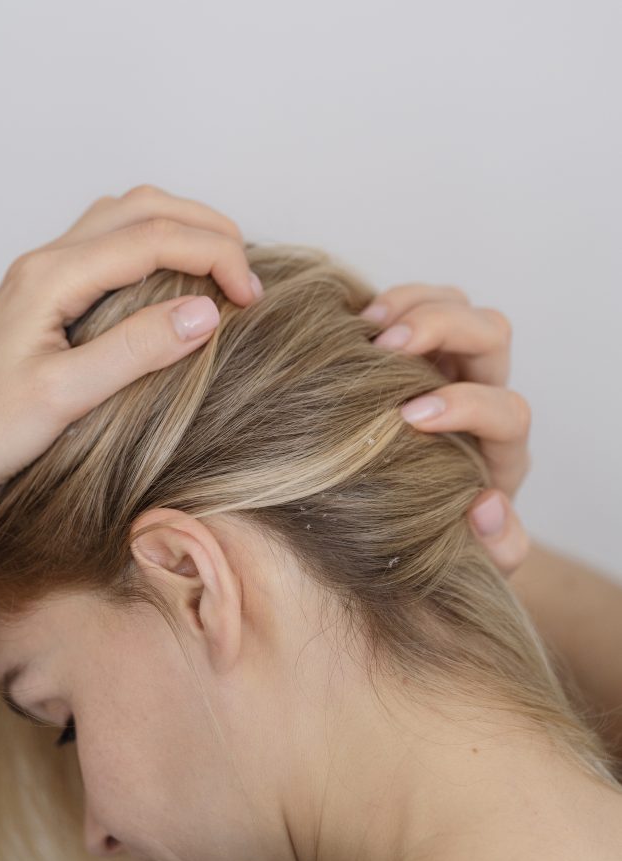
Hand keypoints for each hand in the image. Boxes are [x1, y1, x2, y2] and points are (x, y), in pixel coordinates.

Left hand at [0, 185, 262, 522]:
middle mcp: (49, 260)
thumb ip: (136, 350)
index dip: (215, 256)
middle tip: (247, 275)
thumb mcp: (65, 397)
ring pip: (127, 215)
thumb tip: (206, 312)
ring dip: (183, 227)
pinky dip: (158, 244)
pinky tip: (177, 281)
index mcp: (52, 277)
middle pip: (143, 206)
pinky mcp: (51, 291)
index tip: (251, 297)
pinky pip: (113, 242)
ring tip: (222, 268)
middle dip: (207, 227)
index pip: (154, 238)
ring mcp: (48, 272)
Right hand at [360, 284, 530, 577]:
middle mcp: (481, 393)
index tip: (410, 418)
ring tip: (365, 326)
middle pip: (492, 334)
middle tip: (385, 348)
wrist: (403, 520)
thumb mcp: (472, 559)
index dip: (465, 405)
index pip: (507, 410)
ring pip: (457, 303)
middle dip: (442, 329)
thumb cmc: (439, 538)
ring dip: (413, 303)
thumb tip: (487, 504)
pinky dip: (388, 302)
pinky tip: (352, 322)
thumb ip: (496, 547)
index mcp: (500, 446)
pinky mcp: (411, 347)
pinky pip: (414, 301)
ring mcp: (447, 363)